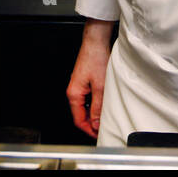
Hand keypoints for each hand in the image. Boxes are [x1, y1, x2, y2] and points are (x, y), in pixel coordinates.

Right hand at [67, 19, 112, 138]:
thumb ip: (97, 106)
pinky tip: (103, 104)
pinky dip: (94, 105)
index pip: (78, 120)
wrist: (95, 42)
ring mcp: (78, 86)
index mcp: (74, 94)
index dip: (89, 130)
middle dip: (91, 124)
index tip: (98, 134)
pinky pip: (87, 99)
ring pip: (84, 107)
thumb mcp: (100, 86)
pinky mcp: (83, 82)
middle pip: (80, 115)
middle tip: (103, 128)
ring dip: (93, 114)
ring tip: (105, 117)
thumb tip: (95, 122)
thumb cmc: (96, 58)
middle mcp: (73, 91)